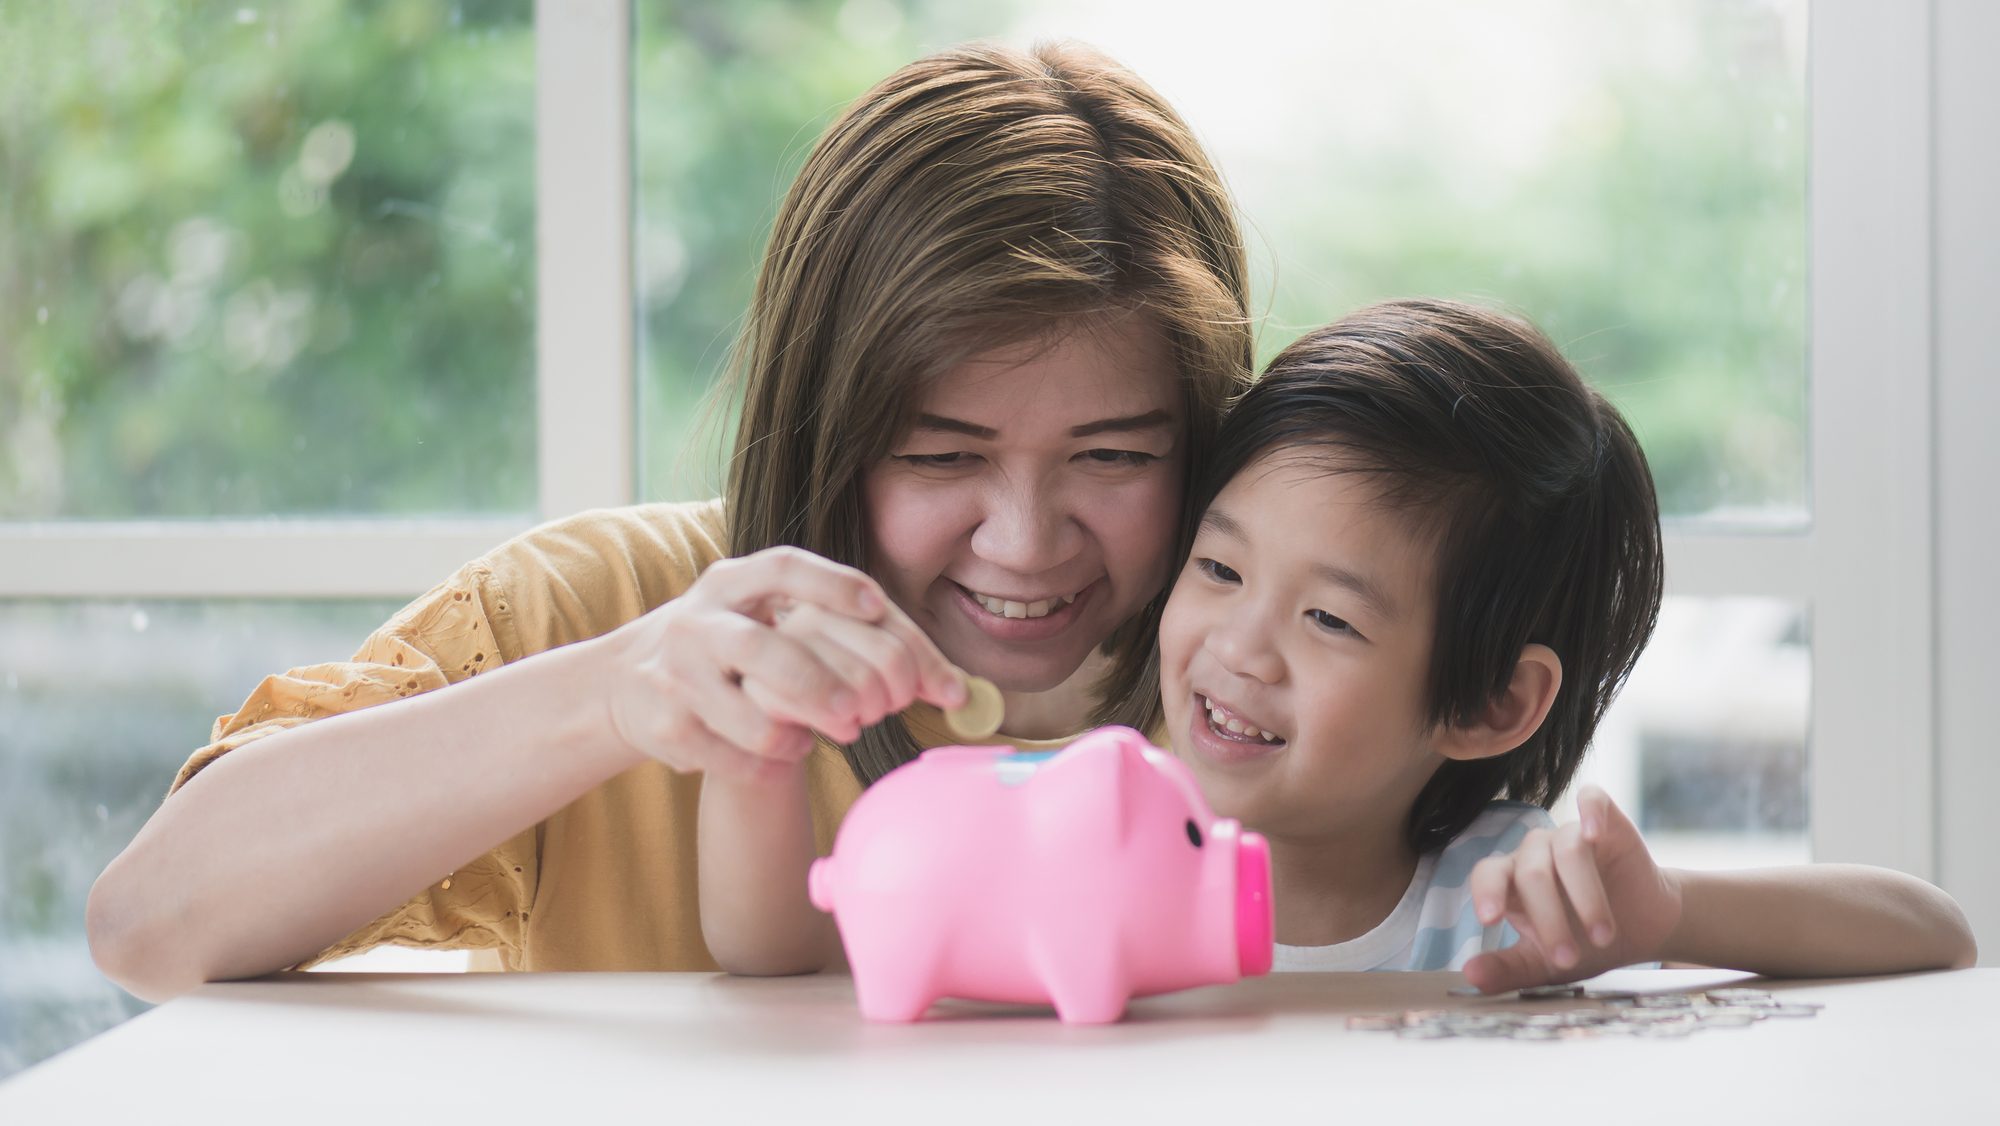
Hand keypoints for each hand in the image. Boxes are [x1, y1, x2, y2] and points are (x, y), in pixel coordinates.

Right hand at [597, 546, 965, 780]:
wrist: (626, 683)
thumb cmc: (732, 648)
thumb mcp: (770, 620)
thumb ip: (853, 638)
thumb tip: (958, 690)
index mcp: (733, 582)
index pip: (786, 568)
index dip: (834, 586)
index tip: (878, 607)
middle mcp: (700, 620)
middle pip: (770, 651)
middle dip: (824, 688)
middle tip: (864, 714)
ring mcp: (677, 675)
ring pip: (755, 720)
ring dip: (800, 736)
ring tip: (816, 735)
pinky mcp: (667, 727)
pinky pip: (737, 758)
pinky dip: (770, 763)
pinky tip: (779, 752)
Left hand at [1461, 786, 1683, 993]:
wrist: (1644, 930)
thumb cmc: (1587, 945)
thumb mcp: (1546, 965)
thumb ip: (1509, 969)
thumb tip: (1471, 976)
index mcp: (1511, 882)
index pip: (1487, 875)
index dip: (1485, 892)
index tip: (1489, 920)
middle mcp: (1535, 852)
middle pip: (1531, 873)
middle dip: (1550, 919)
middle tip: (1568, 958)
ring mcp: (1569, 833)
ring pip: (1566, 850)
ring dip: (1585, 897)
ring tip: (1602, 936)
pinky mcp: (1606, 821)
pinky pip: (1593, 799)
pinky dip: (1591, 811)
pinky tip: (1594, 833)